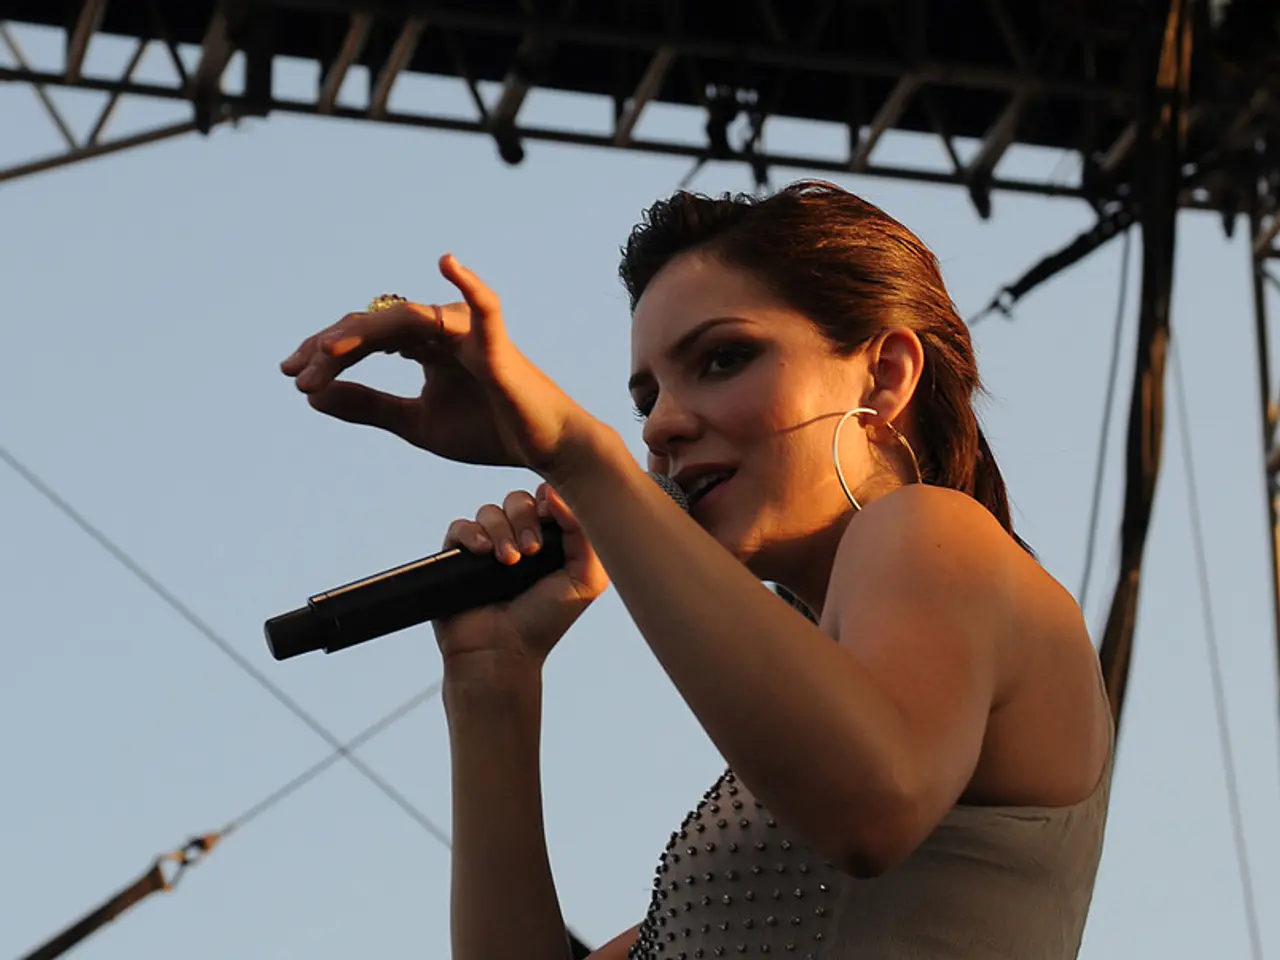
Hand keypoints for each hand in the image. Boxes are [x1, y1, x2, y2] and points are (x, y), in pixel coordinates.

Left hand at [280, 255, 601, 477]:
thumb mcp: (415, 423)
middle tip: (297, 373)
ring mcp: (467, 331)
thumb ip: (368, 406)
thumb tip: (312, 395)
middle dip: (331, 347)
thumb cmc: (489, 431)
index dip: (326, 353)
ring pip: (403, 320)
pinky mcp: (495, 342)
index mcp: (424, 345)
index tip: (293, 377)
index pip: (366, 339)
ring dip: (360, 337)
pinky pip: (483, 306)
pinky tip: (447, 263)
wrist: (543, 449)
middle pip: (375, 325)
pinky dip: (468, 283)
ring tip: (325, 355)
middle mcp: (441, 329)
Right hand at [433, 482, 607, 677]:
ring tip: (509, 562)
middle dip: (525, 519)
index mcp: (549, 540)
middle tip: (531, 551)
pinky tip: (484, 553)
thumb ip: (585, 534)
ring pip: (490, 511)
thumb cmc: (546, 620)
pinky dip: (472, 534)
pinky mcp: (458, 557)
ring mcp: (487, 547)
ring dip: (501, 531)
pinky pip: (460, 526)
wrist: (503, 652)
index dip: (548, 501)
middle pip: (518, 499)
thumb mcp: (586, 579)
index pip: (546, 499)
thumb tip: (556, 495)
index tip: (550, 518)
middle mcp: (518, 539)